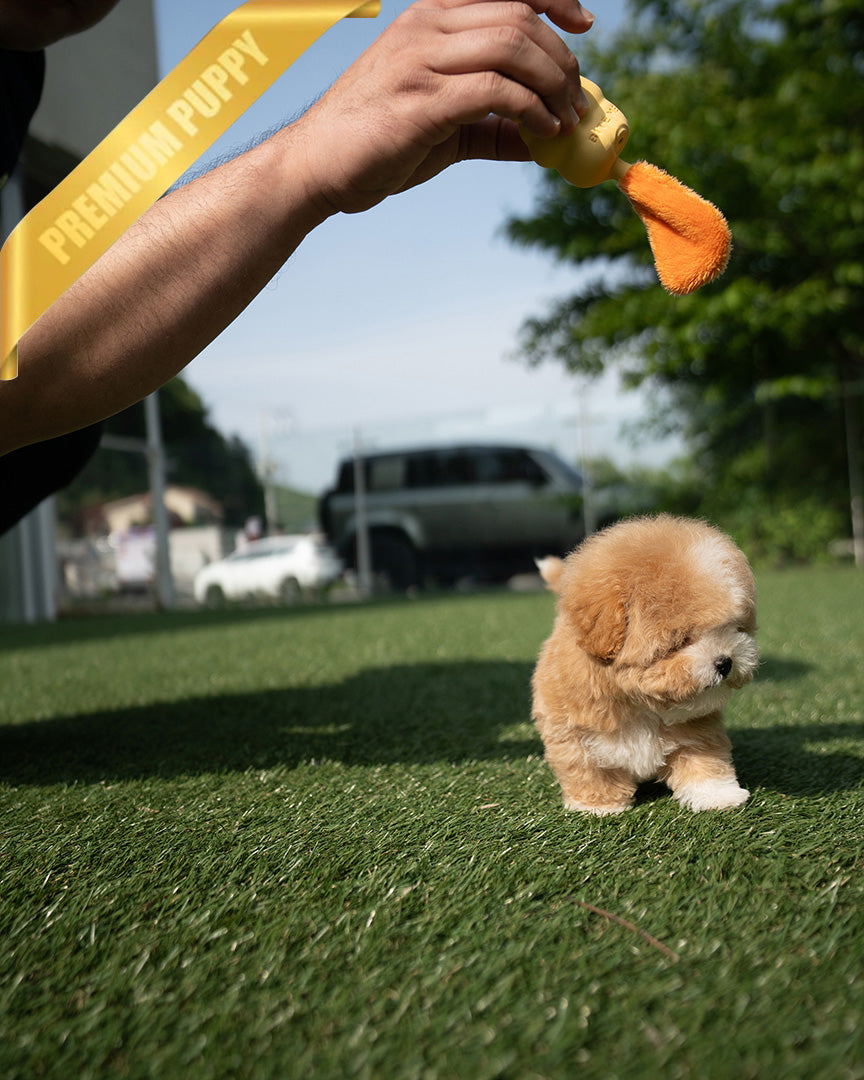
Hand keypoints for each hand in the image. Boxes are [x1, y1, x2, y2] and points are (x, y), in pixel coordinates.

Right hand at [288, 0, 594, 214]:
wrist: (318, 166)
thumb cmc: (377, 142)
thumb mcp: (442, 126)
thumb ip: (491, 126)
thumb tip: (540, 140)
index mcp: (430, 18)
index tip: (583, 23)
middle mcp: (427, 27)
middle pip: (519, 17)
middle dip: (562, 59)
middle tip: (577, 101)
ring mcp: (421, 60)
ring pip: (513, 45)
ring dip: (553, 84)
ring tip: (566, 120)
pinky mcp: (421, 101)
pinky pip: (495, 92)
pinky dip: (531, 110)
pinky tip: (542, 134)